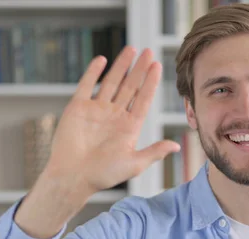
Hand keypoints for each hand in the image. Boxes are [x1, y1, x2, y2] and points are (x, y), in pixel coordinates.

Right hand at [44, 46, 179, 194]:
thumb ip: (154, 152)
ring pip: (111, 82)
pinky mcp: (78, 108)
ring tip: (131, 50)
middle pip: (130, 87)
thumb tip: (176, 146)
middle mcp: (114, 115)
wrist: (73, 178)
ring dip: (121, 66)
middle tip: (149, 52)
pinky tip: (103, 60)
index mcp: (129, 127)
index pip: (143, 99)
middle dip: (139, 69)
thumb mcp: (135, 164)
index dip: (151, 83)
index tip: (158, 67)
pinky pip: (87, 85)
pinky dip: (94, 72)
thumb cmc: (103, 175)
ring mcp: (96, 110)